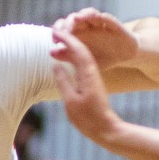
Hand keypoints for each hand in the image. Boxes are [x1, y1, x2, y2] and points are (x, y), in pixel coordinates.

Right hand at [49, 26, 121, 140]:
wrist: (105, 128)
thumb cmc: (88, 118)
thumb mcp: (71, 101)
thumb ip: (63, 82)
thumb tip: (55, 65)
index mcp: (88, 74)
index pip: (77, 49)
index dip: (66, 38)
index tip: (54, 31)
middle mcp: (92, 71)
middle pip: (80, 48)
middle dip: (68, 37)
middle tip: (53, 31)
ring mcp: (92, 76)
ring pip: (81, 55)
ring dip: (70, 46)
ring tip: (56, 42)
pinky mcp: (91, 81)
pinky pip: (81, 63)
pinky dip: (72, 56)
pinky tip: (65, 57)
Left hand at [54, 9, 140, 69]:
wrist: (125, 55)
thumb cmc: (103, 55)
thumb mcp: (84, 59)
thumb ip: (68, 55)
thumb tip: (51, 52)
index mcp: (79, 34)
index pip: (65, 26)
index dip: (58, 29)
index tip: (54, 38)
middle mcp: (88, 26)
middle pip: (75, 19)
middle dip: (68, 23)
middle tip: (65, 32)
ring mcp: (101, 24)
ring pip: (91, 14)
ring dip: (83, 15)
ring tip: (77, 19)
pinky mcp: (115, 26)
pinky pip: (109, 19)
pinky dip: (103, 17)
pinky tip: (98, 17)